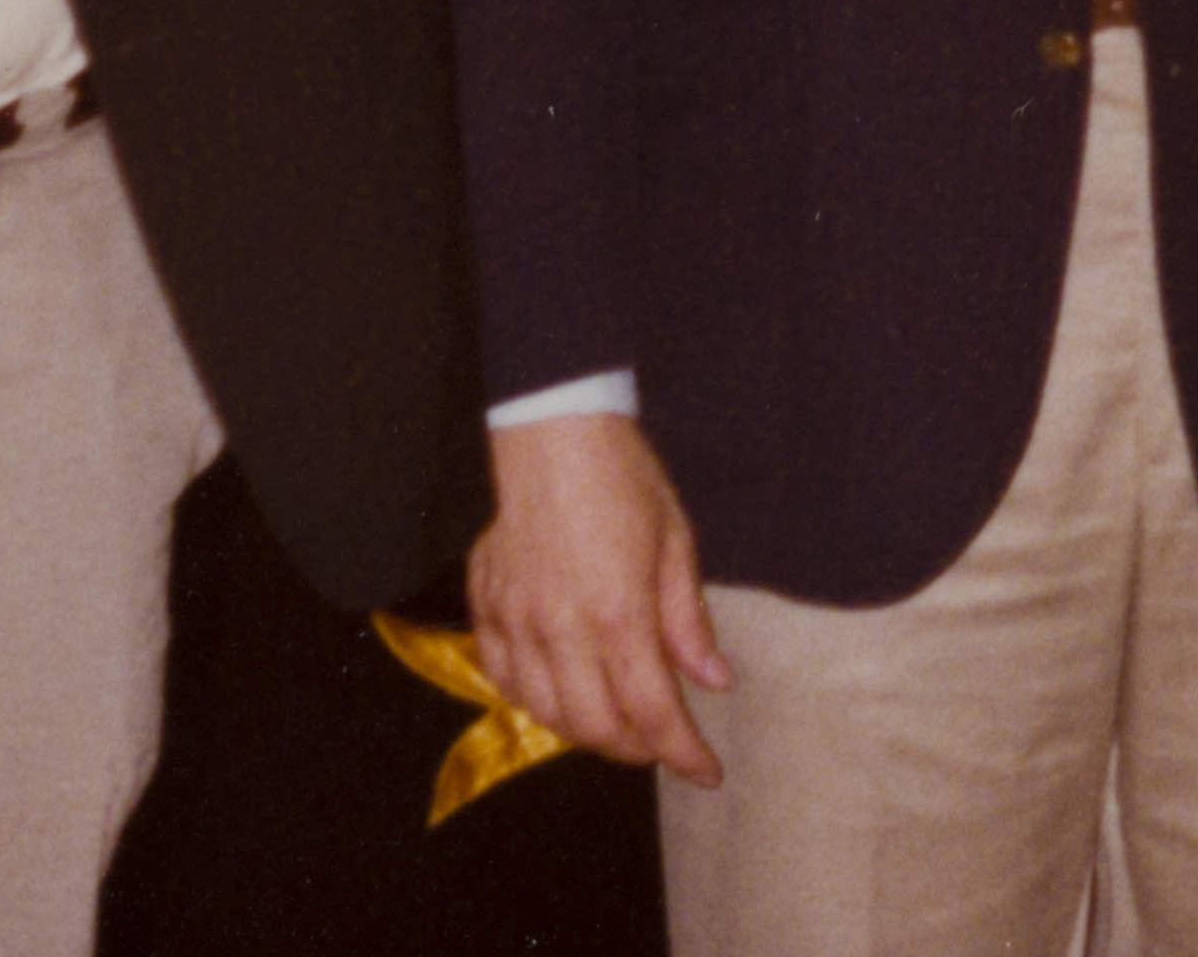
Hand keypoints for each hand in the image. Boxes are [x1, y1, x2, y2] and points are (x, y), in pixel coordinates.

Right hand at [468, 410, 729, 785]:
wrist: (548, 425)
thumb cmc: (620, 473)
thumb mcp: (675, 539)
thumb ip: (687, 620)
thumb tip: (713, 681)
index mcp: (618, 611)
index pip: (652, 711)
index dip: (682, 753)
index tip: (706, 771)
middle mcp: (560, 628)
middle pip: (595, 728)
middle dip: (636, 749)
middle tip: (664, 743)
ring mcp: (515, 621)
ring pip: (545, 713)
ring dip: (586, 732)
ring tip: (618, 720)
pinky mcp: (484, 608)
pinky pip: (502, 680)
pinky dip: (534, 701)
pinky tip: (561, 692)